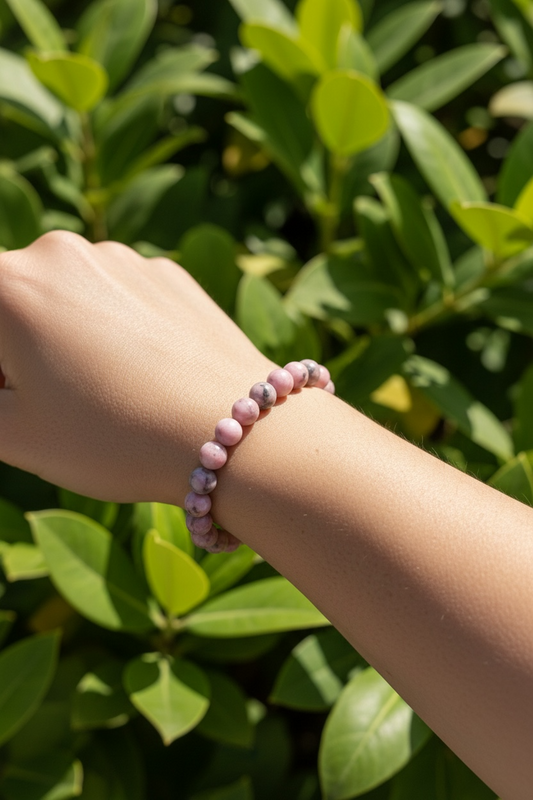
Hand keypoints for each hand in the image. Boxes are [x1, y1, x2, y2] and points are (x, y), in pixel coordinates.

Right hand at [0, 232, 270, 502]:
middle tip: (49, 406)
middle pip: (12, 303)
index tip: (14, 400)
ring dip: (63, 338)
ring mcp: (124, 259)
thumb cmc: (117, 439)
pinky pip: (121, 300)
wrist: (242, 433)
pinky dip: (116, 331)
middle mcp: (62, 252)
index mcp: (9, 285)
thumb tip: (4, 386)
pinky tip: (143, 377)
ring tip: (103, 397)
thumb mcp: (16, 436)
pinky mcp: (170, 275)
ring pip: (68, 298)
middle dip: (14, 354)